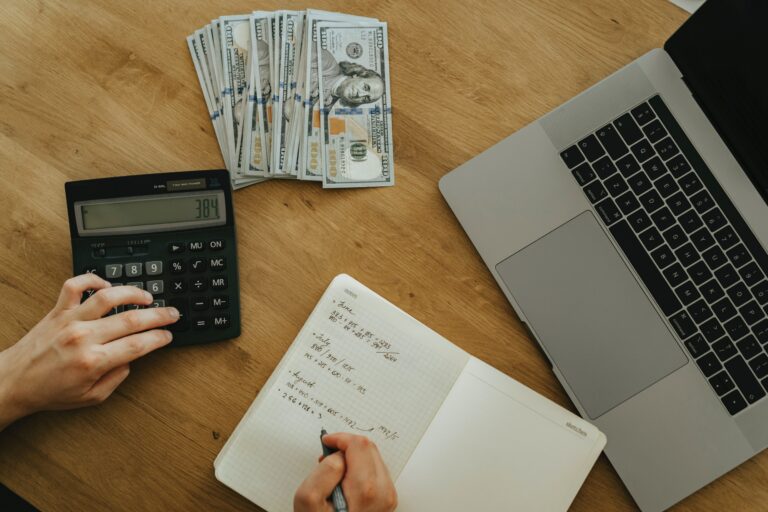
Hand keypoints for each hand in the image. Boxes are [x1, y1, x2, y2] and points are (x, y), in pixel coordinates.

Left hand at [0, 274, 178, 429]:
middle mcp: (83, 337)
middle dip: (158, 315)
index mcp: (93, 361)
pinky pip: (75, 285)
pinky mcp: (57, 311)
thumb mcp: (90, 398)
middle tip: (171, 313)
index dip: (159, 338)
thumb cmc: (48, 391)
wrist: (12, 382)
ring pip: (108, 297)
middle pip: (131, 319)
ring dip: (133, 293)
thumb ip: (116, 379)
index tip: (168, 335)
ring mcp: (70, 321)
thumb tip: (131, 359)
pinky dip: (93, 280)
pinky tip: (106, 286)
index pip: (138, 344)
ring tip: (147, 296)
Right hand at [294, 433, 396, 511]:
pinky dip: (360, 469)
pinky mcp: (387, 500)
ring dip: (353, 458)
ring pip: (373, 458)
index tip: (327, 442)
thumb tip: (338, 456)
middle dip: (347, 447)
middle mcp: (382, 492)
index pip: (359, 444)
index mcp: (365, 490)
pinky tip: (345, 481)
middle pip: (369, 448)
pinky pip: (376, 471)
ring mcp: (388, 497)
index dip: (340, 438)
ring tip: (334, 474)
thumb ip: (324, 471)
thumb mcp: (309, 501)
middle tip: (327, 457)